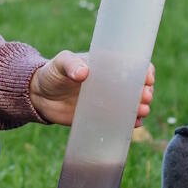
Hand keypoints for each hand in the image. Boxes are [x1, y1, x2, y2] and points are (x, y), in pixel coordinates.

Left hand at [27, 51, 154, 127]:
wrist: (40, 97)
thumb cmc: (52, 73)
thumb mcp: (60, 63)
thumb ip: (70, 65)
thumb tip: (84, 72)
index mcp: (107, 66)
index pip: (134, 65)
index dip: (144, 71)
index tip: (147, 78)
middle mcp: (112, 83)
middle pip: (138, 87)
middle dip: (145, 92)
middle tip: (144, 97)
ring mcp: (109, 101)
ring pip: (134, 104)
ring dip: (141, 108)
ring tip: (140, 112)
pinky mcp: (103, 117)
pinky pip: (122, 121)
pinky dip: (130, 123)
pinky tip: (134, 124)